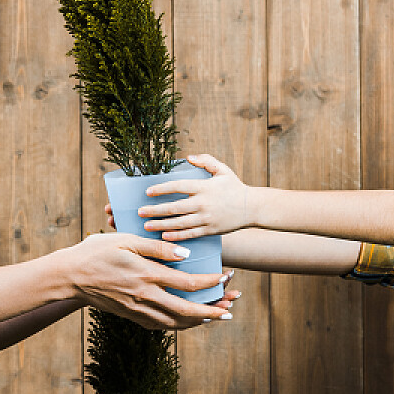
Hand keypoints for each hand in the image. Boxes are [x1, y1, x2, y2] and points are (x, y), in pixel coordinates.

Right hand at [57, 233, 237, 329]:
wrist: (69, 276)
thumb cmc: (95, 252)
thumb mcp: (125, 240)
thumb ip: (156, 247)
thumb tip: (184, 254)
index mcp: (146, 275)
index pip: (186, 283)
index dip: (209, 282)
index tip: (224, 278)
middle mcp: (144, 296)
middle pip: (186, 311)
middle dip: (211, 312)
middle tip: (229, 312)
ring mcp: (136, 309)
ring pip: (174, 323)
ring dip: (197, 322)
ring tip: (213, 318)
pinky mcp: (129, 315)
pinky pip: (158, 325)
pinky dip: (176, 325)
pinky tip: (184, 321)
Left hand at [137, 153, 257, 239]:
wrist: (253, 207)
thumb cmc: (235, 187)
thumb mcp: (222, 170)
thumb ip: (206, 161)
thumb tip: (188, 157)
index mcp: (204, 187)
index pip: (178, 186)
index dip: (161, 189)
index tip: (147, 192)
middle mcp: (203, 203)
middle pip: (174, 207)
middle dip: (155, 210)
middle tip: (140, 212)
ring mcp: (206, 218)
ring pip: (179, 223)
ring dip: (161, 225)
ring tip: (147, 225)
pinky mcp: (210, 230)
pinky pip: (190, 234)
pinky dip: (176, 236)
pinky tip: (164, 236)